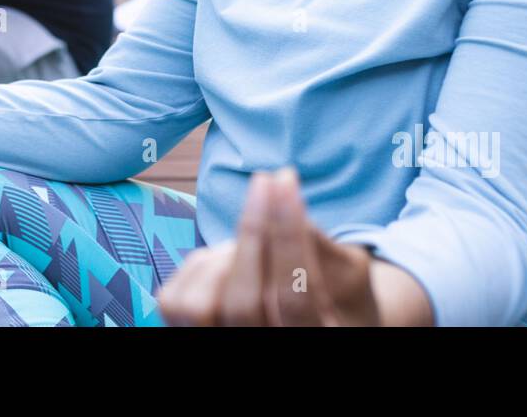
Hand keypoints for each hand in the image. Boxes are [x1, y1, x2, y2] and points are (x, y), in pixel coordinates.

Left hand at [156, 167, 380, 325]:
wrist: (310, 322)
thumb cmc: (338, 295)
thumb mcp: (350, 274)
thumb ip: (322, 246)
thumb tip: (282, 205)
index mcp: (315, 336)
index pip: (296, 292)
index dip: (288, 232)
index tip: (285, 178)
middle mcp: (265, 348)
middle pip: (244, 302)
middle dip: (252, 233)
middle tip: (264, 182)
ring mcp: (223, 347)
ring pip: (202, 306)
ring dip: (222, 256)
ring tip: (246, 240)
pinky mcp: (189, 335)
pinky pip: (177, 301)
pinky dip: (199, 267)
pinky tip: (223, 261)